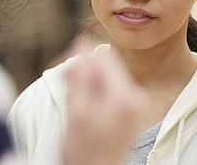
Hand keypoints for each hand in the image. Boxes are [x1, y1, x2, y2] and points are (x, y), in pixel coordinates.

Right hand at [63, 42, 145, 164]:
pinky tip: (81, 105)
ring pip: (103, 75)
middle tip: (65, 85)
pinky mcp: (125, 110)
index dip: (79, 55)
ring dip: (84, 80)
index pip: (102, 55)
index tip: (63, 68)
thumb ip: (80, 76)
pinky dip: (91, 90)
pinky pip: (106, 88)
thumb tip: (81, 46)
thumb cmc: (86, 152)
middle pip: (104, 64)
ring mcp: (131, 103)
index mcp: (124, 95)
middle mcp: (133, 96)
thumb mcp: (77, 110)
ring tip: (73, 100)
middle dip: (81, 69)